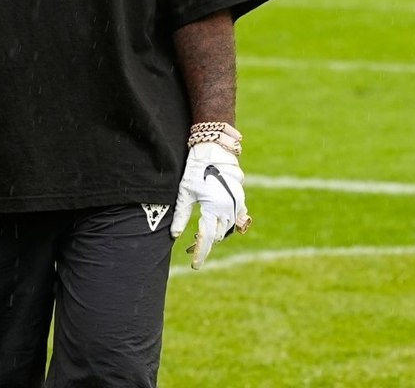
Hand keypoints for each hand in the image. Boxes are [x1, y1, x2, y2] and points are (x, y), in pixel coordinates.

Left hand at [171, 142, 250, 269]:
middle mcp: (228, 208)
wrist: (214, 149)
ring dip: (216, 234)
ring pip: (228, 227)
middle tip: (190, 247)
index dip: (200, 252)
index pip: (207, 238)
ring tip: (199, 236)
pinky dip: (226, 223)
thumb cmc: (196, 169)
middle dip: (205, 243)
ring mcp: (236, 203)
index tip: (195, 265)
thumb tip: (175, 236)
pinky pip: (236, 217)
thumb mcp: (185, 192)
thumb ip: (181, 215)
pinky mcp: (239, 197)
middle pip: (218, 235)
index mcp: (213, 208)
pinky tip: (216, 224)